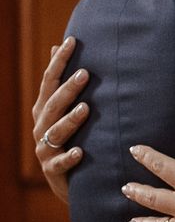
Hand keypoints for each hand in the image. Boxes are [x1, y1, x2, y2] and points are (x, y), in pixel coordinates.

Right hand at [31, 37, 89, 203]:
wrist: (67, 181)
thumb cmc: (70, 138)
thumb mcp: (64, 109)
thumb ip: (60, 81)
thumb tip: (56, 45)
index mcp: (44, 110)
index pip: (49, 81)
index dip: (58, 62)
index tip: (70, 41)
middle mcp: (41, 126)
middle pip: (53, 104)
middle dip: (68, 88)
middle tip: (85, 73)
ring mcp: (45, 149)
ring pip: (56, 132)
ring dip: (70, 120)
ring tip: (86, 108)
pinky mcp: (52, 170)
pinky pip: (59, 164)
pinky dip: (69, 158)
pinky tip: (80, 152)